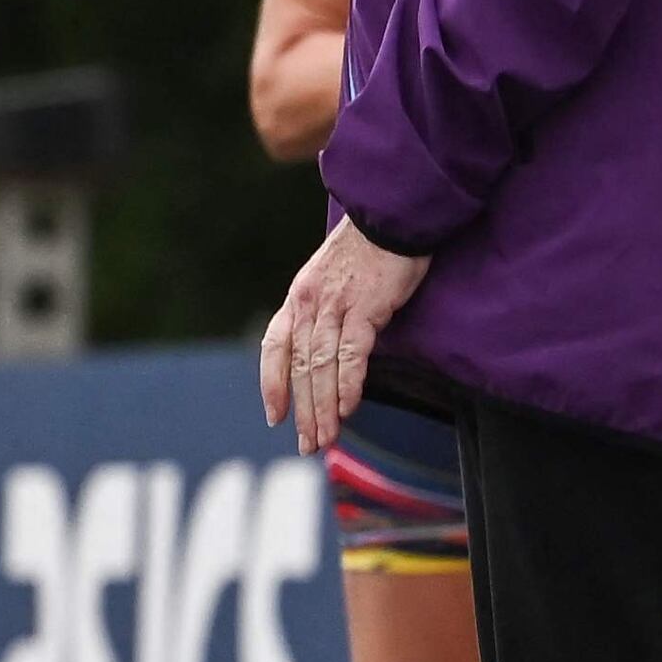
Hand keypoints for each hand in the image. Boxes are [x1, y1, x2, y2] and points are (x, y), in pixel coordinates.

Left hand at [257, 216, 428, 452]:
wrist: (390, 217)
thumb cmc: (367, 252)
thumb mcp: (331, 280)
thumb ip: (324, 313)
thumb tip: (325, 352)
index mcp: (298, 299)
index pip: (274, 347)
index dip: (271, 384)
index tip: (275, 415)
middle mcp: (309, 305)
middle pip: (298, 367)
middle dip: (302, 411)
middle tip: (307, 444)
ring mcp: (335, 307)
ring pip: (320, 367)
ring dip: (323, 408)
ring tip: (326, 438)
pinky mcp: (365, 308)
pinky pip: (351, 354)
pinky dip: (347, 384)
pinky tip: (347, 409)